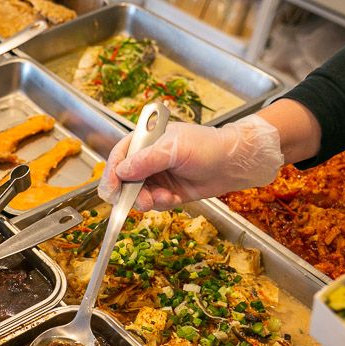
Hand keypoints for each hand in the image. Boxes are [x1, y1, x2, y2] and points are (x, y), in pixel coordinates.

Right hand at [97, 114, 284, 210]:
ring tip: (162, 198)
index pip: (119, 156)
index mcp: (146, 141)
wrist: (233, 164)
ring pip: (136, 195)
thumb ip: (147, 159)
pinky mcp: (166, 193)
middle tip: (138, 200)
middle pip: (123, 180)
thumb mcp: (174, 148)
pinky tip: (172, 199)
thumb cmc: (207, 146)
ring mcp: (156, 177)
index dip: (111, 173)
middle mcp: (147, 160)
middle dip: (128, 192)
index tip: (111, 189)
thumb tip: (122, 171)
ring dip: (146, 200)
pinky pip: (153, 203)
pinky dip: (159, 204)